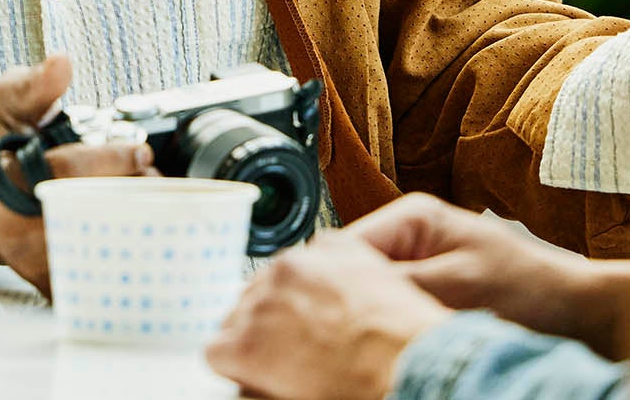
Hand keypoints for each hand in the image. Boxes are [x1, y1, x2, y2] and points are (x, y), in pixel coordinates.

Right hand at [0, 55, 153, 292]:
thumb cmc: (5, 146)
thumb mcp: (13, 104)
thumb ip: (36, 84)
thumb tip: (61, 62)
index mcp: (5, 182)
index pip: (66, 172)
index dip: (112, 161)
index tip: (143, 153)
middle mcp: (14, 230)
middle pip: (90, 217)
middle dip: (134, 196)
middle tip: (158, 180)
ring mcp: (33, 266)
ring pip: (99, 255)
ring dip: (137, 232)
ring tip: (159, 208)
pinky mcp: (52, 288)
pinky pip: (100, 282)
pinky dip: (129, 261)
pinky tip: (147, 240)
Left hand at [206, 232, 451, 399]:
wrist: (408, 363)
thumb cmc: (411, 337)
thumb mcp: (388, 280)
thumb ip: (349, 269)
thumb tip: (329, 271)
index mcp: (327, 248)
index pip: (289, 271)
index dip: (293, 306)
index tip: (303, 325)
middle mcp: (289, 268)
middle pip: (259, 295)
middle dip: (270, 323)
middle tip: (293, 353)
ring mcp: (264, 304)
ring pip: (238, 322)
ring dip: (255, 344)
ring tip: (284, 369)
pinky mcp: (247, 343)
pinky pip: (218, 354)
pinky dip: (235, 369)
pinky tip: (260, 379)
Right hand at [346, 194, 629, 355]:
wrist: (575, 311)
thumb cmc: (532, 287)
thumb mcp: (457, 284)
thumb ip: (398, 280)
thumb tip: (342, 285)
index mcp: (412, 216)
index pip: (343, 243)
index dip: (326, 278)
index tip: (318, 311)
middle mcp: (407, 236)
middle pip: (347, 267)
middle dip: (343, 297)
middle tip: (339, 331)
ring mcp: (414, 264)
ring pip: (363, 290)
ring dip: (364, 313)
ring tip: (366, 338)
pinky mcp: (423, 292)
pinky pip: (385, 308)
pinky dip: (383, 325)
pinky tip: (387, 342)